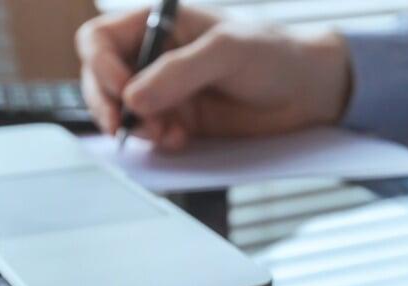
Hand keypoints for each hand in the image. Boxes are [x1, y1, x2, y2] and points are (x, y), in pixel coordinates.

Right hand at [76, 8, 351, 149]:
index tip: (123, 91)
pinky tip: (180, 138)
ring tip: (167, 132)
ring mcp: (166, 89)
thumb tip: (134, 97)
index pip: (99, 39)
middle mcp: (155, 55)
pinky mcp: (181, 119)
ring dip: (137, 126)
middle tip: (126, 125)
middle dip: (109, 104)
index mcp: (159, 23)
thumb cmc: (274, 53)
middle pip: (101, 78)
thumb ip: (180, 72)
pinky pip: (150, 132)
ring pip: (123, 110)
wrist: (308, 90)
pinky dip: (157, 139)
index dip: (100, 66)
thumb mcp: (227, 52)